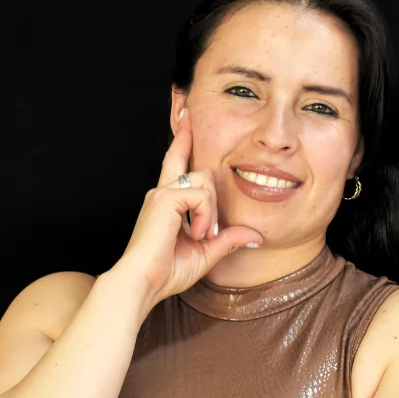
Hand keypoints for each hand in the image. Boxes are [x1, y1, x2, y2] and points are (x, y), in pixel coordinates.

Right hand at [117, 106, 263, 308]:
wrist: (144, 283)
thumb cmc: (166, 272)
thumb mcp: (206, 254)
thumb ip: (228, 240)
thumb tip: (254, 236)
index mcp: (168, 202)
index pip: (177, 161)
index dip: (183, 137)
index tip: (186, 114)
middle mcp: (162, 191)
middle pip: (202, 172)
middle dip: (212, 199)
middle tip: (206, 231)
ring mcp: (162, 192)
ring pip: (206, 183)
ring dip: (211, 213)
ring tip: (201, 236)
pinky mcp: (164, 197)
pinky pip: (201, 196)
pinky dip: (205, 217)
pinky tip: (196, 234)